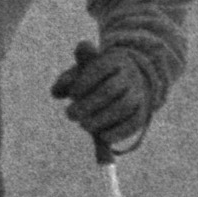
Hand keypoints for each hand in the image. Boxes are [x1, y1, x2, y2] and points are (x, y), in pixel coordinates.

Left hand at [53, 40, 161, 157]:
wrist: (127, 83)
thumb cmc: (95, 78)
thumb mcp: (79, 73)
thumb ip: (66, 80)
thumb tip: (55, 93)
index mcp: (113, 59)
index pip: (100, 67)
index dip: (84, 82)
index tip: (71, 94)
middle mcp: (129, 75)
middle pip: (110, 89)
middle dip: (88, 104)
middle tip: (70, 114)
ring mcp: (138, 93)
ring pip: (124, 105)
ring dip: (102, 118)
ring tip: (84, 125)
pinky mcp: (142, 112)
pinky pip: (135, 122)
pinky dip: (119, 132)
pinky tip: (103, 137)